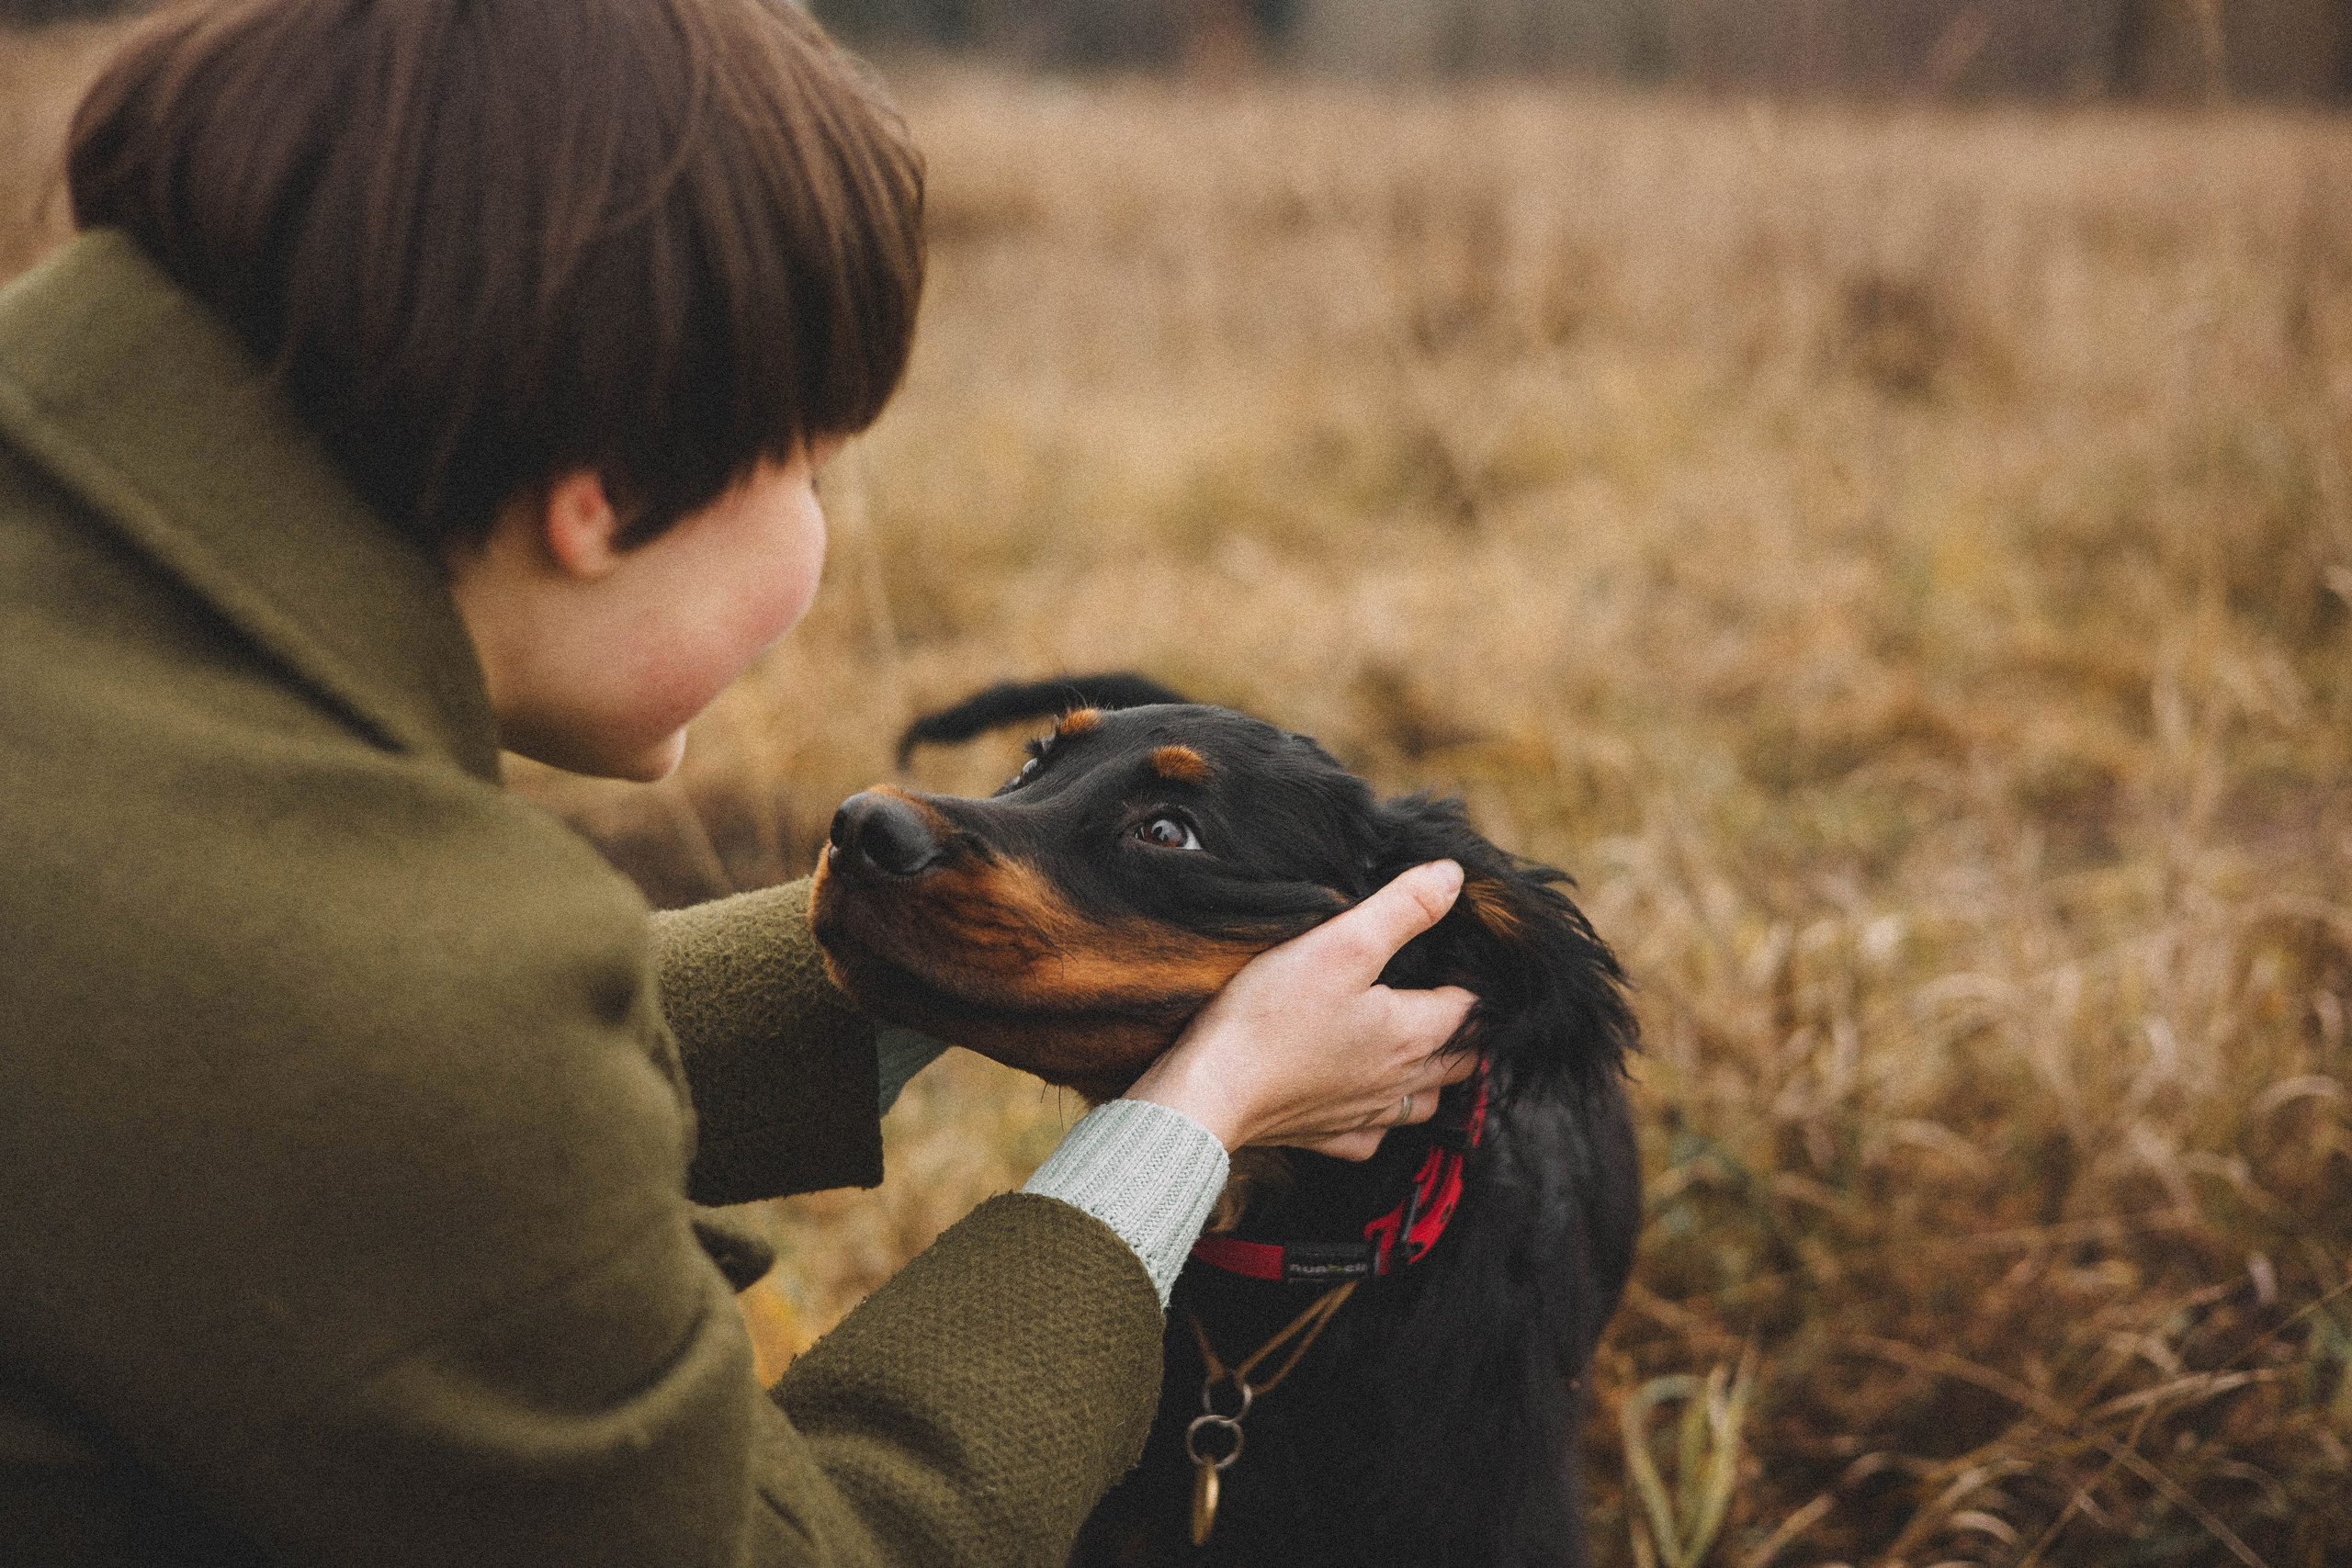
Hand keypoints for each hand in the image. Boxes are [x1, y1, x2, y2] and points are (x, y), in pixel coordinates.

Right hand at [1121, 860, 1478, 1157]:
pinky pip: (1372, 1135)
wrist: (1212, 1090)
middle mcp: (1399, 1081)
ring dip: (1432, 1076)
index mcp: (1412, 1034)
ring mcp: (1365, 1115)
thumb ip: (1402, 909)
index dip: (1472, 982)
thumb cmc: (1272, 1018)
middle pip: (1459, 1061)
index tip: (1460, 961)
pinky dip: (1380, 1119)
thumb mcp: (1341, 943)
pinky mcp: (1327, 1135)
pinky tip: (1363, 1099)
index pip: (1471, 1009)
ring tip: (1420, 1048)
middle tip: (1450, 1000)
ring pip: (1424, 1102)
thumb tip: (1452, 878)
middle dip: (1464, 1032)